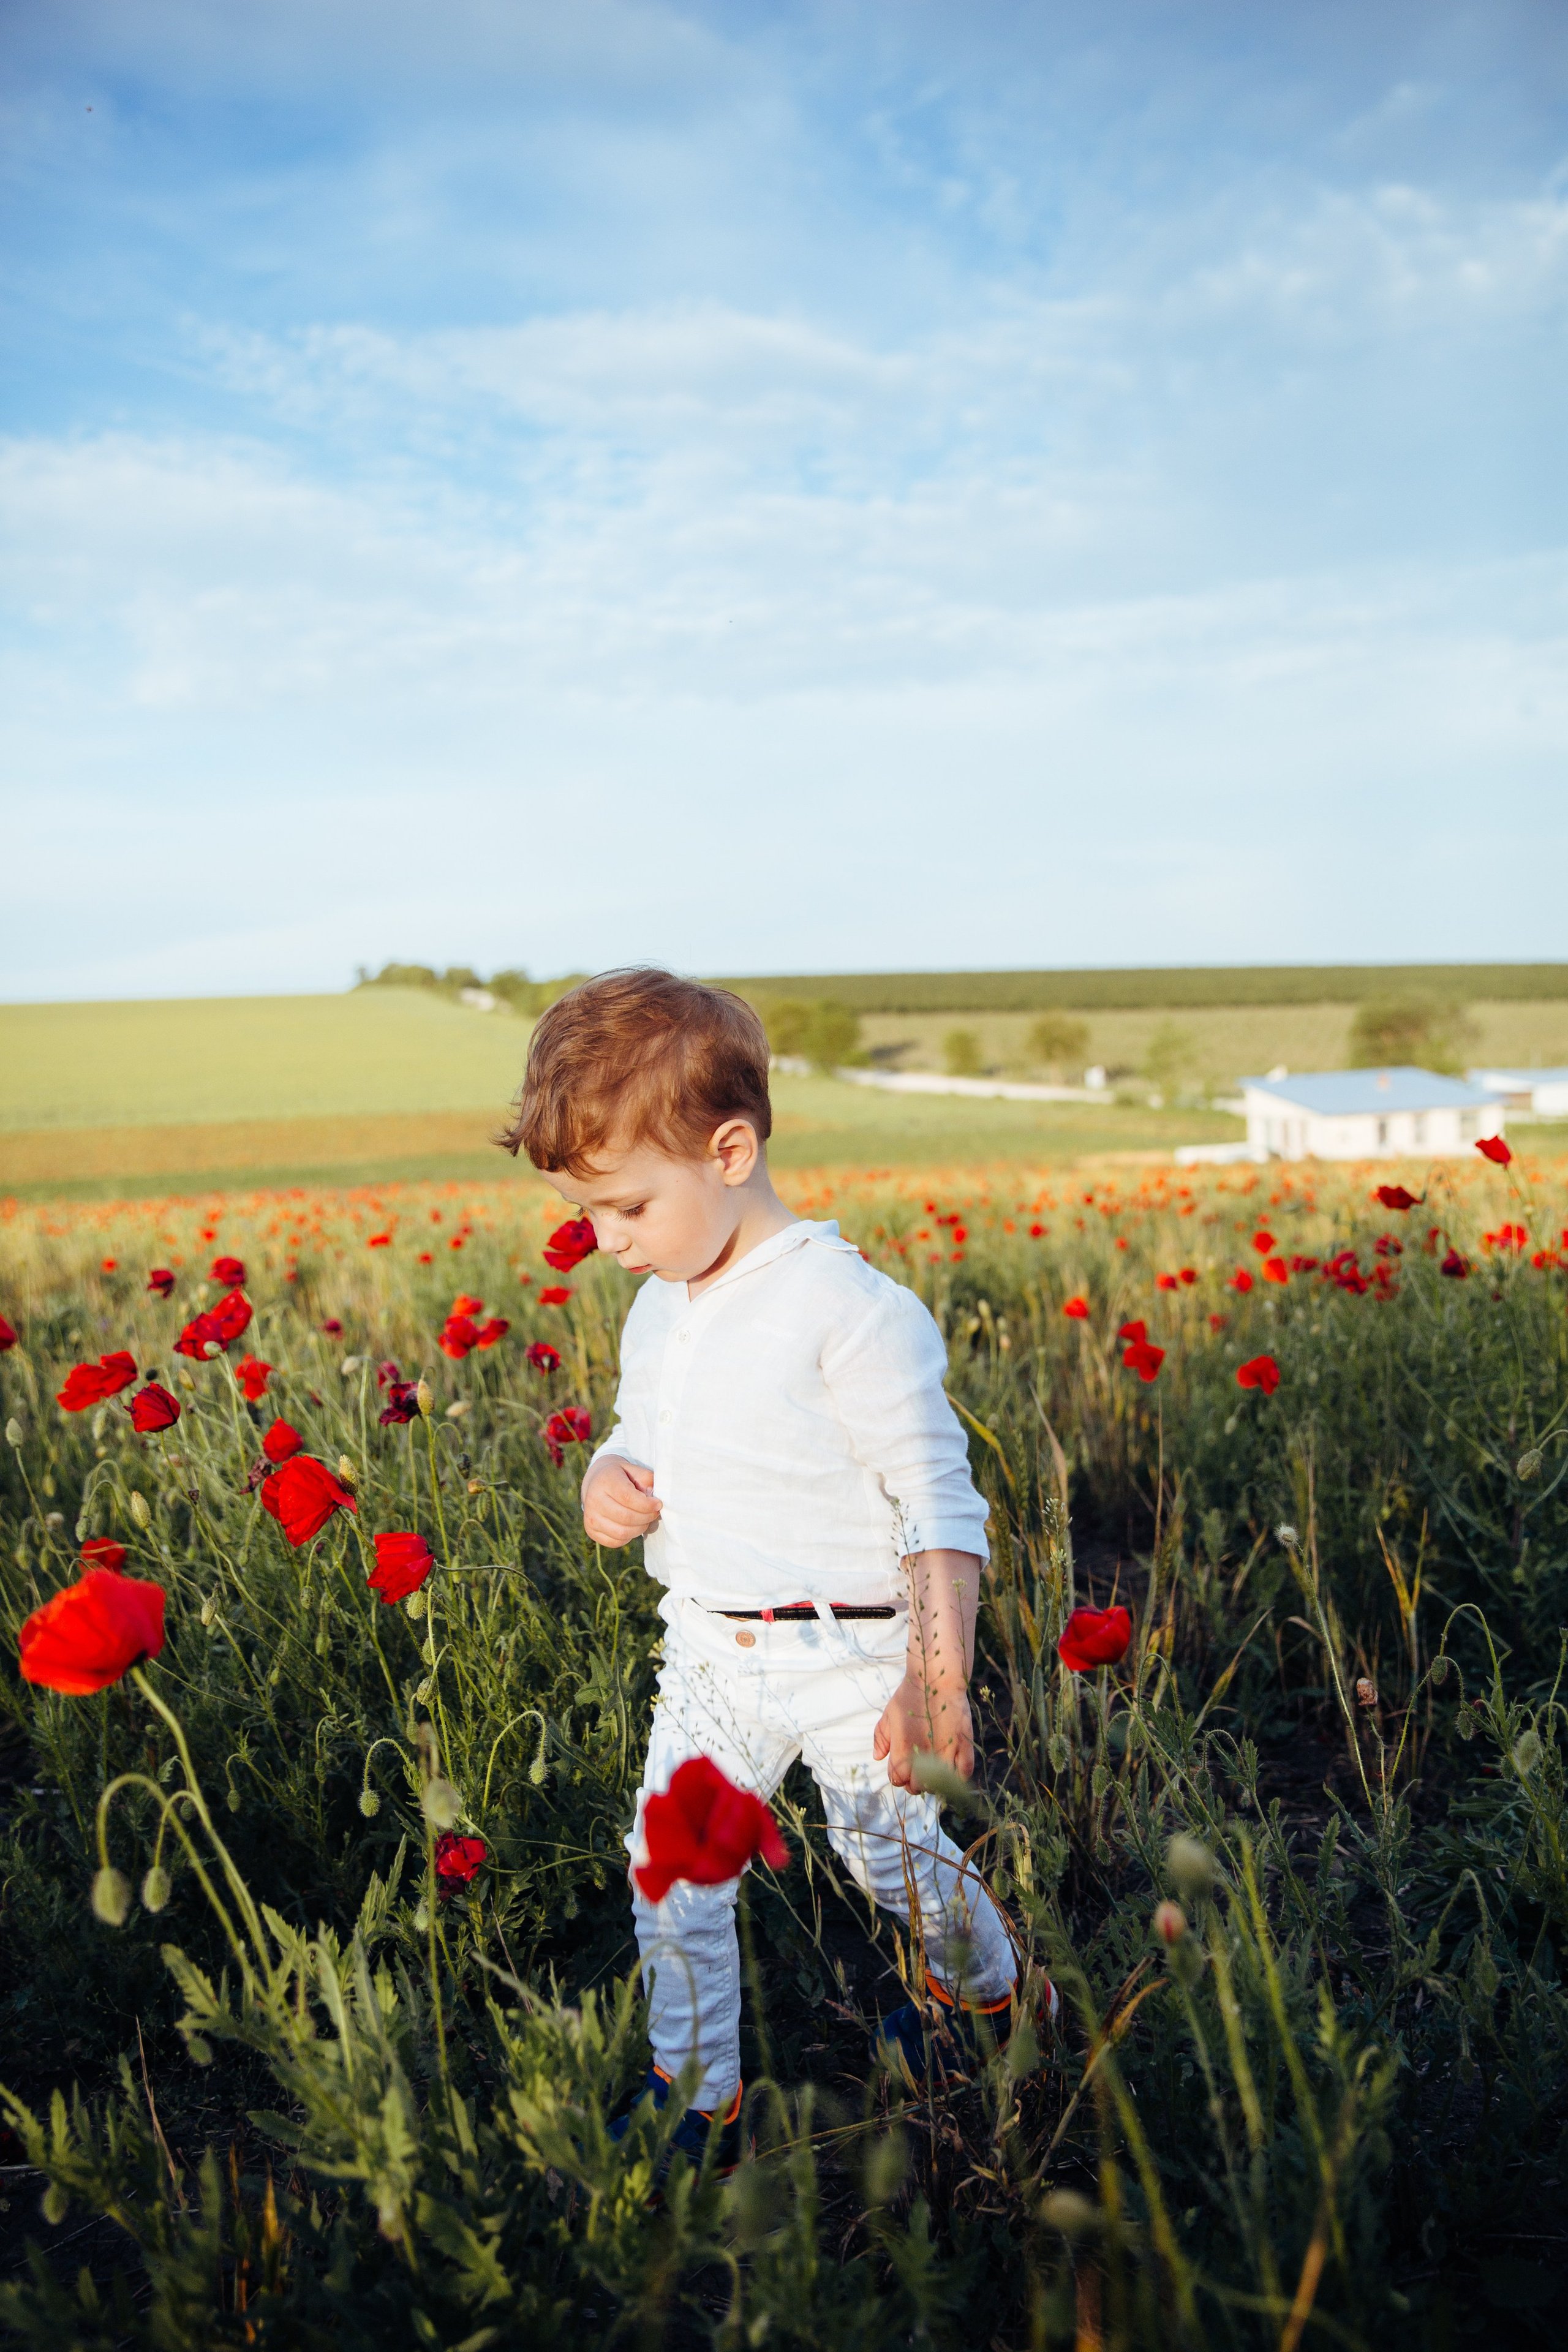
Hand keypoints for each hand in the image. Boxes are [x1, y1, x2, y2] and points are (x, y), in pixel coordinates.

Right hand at [581, 1456, 662, 1546]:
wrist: (596, 1482)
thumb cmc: (620, 1476)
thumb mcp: (634, 1469)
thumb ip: (647, 1479)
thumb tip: (654, 1496)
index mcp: (605, 1481)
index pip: (628, 1498)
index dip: (647, 1504)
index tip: (658, 1504)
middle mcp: (594, 1499)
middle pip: (626, 1517)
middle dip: (646, 1518)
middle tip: (654, 1513)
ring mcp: (590, 1517)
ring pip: (621, 1533)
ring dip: (639, 1529)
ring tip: (645, 1520)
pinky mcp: (591, 1531)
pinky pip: (615, 1542)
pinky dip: (629, 1537)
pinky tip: (633, 1526)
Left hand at [873, 1670, 975, 1788]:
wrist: (936, 1678)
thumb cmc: (910, 1695)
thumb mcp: (888, 1714)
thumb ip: (880, 1738)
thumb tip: (878, 1757)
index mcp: (902, 1750)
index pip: (897, 1780)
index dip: (898, 1776)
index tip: (902, 1768)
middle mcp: (924, 1756)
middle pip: (917, 1787)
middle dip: (914, 1782)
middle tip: (917, 1771)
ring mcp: (945, 1752)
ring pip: (939, 1785)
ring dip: (934, 1782)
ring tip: (932, 1771)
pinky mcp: (963, 1745)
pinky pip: (963, 1773)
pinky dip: (958, 1777)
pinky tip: (952, 1770)